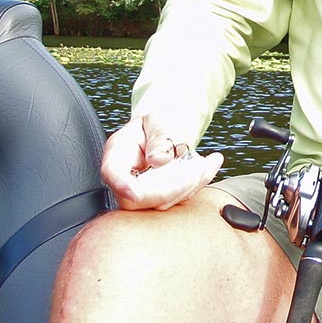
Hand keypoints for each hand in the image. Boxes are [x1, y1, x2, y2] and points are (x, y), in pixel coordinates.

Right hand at [100, 113, 222, 210]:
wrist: (170, 127)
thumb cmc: (160, 121)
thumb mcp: (159, 119)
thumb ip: (159, 137)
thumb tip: (158, 160)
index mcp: (119, 153)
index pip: (113, 173)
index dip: (122, 185)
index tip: (135, 193)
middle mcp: (127, 177)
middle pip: (140, 196)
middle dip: (174, 184)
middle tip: (198, 164)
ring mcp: (143, 192)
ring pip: (163, 203)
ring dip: (191, 183)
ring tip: (204, 162)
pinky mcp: (161, 199)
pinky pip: (180, 200)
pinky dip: (199, 183)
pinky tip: (209, 165)